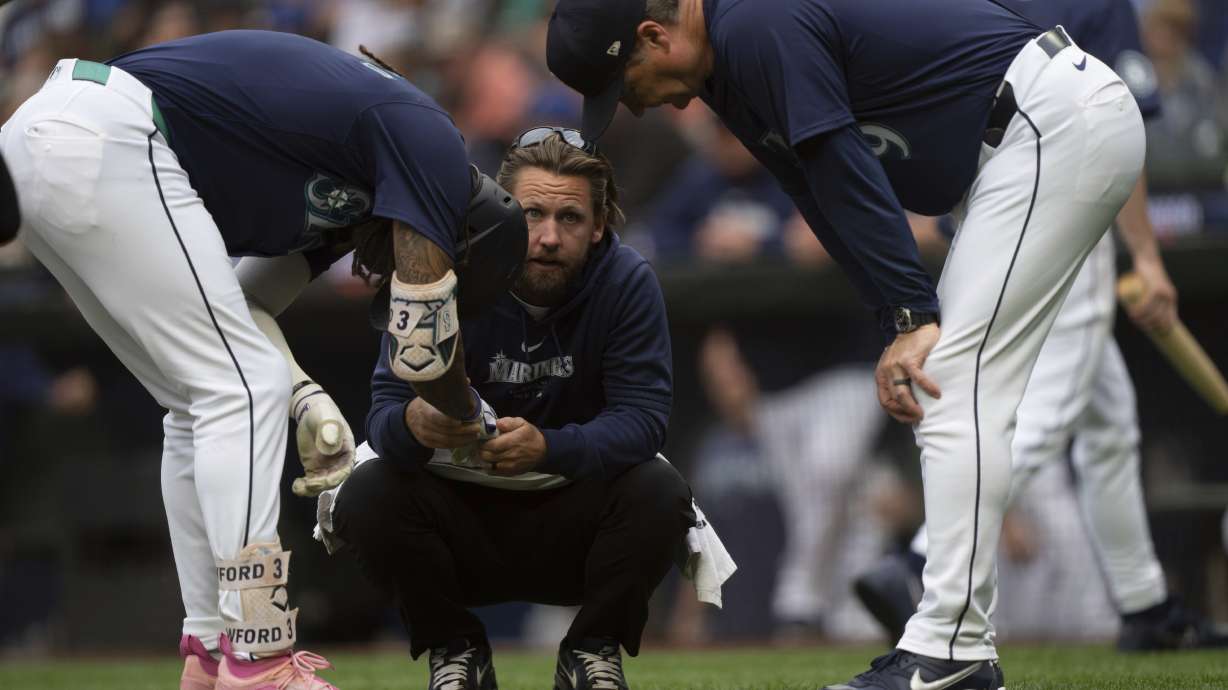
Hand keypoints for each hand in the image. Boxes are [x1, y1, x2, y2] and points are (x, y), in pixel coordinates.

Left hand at [291, 382, 355, 496]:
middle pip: (332, 480)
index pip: (345, 471)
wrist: (311, 413)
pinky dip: (303, 487)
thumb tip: (329, 446)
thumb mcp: (327, 419)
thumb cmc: (323, 413)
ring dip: (311, 490)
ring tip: (299, 486)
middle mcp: (338, 462)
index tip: (322, 480)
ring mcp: (325, 466)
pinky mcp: (313, 468)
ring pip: (321, 485)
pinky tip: (296, 485)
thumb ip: (329, 431)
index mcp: (346, 452)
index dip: (335, 478)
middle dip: (321, 485)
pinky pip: (310, 482)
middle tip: (308, 483)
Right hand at [405, 396, 481, 448]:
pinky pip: (444, 446)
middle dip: (463, 430)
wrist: (409, 418)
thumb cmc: (426, 403)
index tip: (463, 419)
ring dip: (463, 439)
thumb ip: (449, 389)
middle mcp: (423, 424)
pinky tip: (467, 440)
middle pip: (445, 431)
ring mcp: (425, 435)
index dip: (449, 420)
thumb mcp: (432, 394)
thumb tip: (466, 381)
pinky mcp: (428, 443)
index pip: (435, 417)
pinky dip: (458, 444)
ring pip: (446, 440)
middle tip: (477, 426)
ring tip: (476, 434)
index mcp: (424, 409)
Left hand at [477, 417, 546, 475]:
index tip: (482, 439)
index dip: (484, 442)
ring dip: (485, 460)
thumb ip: (508, 422)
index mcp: (513, 441)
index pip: (492, 445)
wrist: (542, 452)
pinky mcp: (510, 473)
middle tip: (482, 446)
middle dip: (482, 450)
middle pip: (488, 456)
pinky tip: (491, 461)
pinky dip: (489, 468)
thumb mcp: (522, 423)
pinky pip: (494, 473)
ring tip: (486, 453)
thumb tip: (496, 423)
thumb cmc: (530, 436)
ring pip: (489, 465)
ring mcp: (510, 466)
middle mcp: (511, 455)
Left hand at [875, 324, 941, 423]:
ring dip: (913, 407)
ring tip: (924, 412)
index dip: (896, 413)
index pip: (884, 401)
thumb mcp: (895, 366)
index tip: (908, 419)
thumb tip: (907, 402)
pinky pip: (918, 380)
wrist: (914, 326)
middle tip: (918, 418)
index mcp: (882, 375)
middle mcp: (886, 372)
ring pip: (902, 394)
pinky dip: (928, 389)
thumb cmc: (908, 348)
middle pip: (893, 401)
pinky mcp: (909, 360)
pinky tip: (936, 394)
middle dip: (905, 413)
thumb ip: (897, 380)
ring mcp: (896, 366)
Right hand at [1125, 254, 1177, 333]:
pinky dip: (1139, 311)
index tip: (1152, 332)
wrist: (1148, 260)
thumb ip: (1151, 299)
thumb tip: (1144, 315)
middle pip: (1160, 319)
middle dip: (1149, 326)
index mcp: (1171, 300)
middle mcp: (1169, 298)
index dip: (1162, 329)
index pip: (1170, 320)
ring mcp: (1163, 294)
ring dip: (1141, 320)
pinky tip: (1133, 313)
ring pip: (1152, 313)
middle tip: (1138, 324)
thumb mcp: (1152, 288)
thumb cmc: (1147, 276)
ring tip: (1133, 318)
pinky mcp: (1155, 289)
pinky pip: (1147, 305)